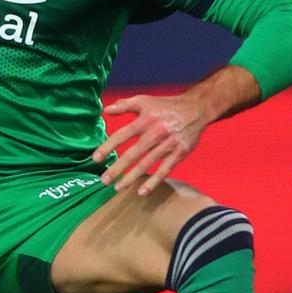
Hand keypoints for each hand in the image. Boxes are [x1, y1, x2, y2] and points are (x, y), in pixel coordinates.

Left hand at [95, 92, 211, 194]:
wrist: (195, 109)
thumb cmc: (166, 106)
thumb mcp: (144, 101)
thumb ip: (124, 105)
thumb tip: (105, 110)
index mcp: (145, 120)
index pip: (122, 135)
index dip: (108, 147)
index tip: (96, 159)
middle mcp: (156, 132)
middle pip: (133, 153)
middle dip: (117, 168)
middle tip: (103, 180)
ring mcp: (168, 144)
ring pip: (147, 164)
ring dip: (131, 177)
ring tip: (117, 187)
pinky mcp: (179, 153)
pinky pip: (164, 170)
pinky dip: (153, 182)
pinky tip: (141, 192)